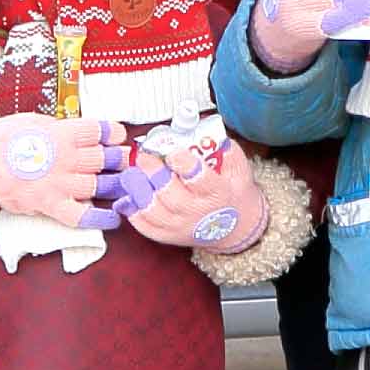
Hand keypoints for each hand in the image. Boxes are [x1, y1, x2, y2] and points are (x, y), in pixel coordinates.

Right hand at [0, 115, 135, 228]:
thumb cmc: (4, 139)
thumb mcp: (35, 121)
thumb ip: (61, 126)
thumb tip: (81, 128)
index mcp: (64, 133)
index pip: (101, 130)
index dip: (114, 133)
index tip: (117, 136)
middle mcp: (66, 158)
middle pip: (106, 158)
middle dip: (119, 158)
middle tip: (123, 160)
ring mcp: (60, 183)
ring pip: (101, 184)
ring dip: (116, 185)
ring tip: (123, 184)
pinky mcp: (51, 204)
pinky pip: (82, 215)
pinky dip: (100, 218)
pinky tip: (114, 218)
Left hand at [126, 137, 267, 251]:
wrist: (234, 227)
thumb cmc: (233, 194)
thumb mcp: (238, 169)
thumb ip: (225, 150)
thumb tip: (208, 134)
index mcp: (217, 193)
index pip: (199, 179)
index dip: (184, 164)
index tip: (174, 151)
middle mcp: (197, 212)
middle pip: (169, 195)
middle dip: (152, 173)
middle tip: (143, 157)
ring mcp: (180, 226)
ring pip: (151, 211)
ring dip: (137, 189)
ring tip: (132, 173)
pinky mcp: (167, 236)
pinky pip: (143, 225)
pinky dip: (131, 208)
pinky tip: (130, 193)